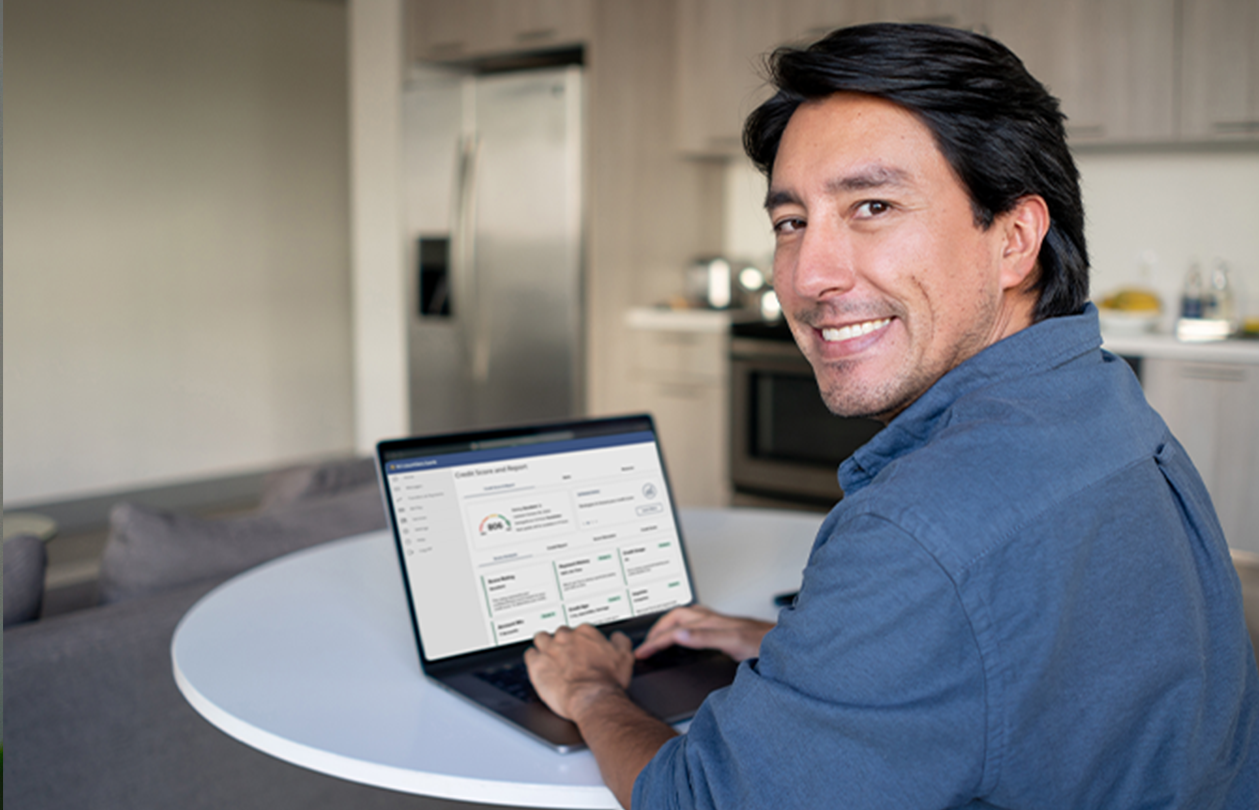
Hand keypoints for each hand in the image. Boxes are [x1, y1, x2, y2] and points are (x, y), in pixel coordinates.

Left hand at [525, 624, 634, 721]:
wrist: (593, 697)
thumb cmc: (608, 681)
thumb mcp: (625, 656)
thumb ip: (619, 641)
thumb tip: (616, 637)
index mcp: (586, 633)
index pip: (579, 630)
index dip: (580, 642)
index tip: (581, 651)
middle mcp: (566, 637)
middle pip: (559, 634)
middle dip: (562, 644)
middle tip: (566, 657)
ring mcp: (549, 649)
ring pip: (541, 638)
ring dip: (544, 646)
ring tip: (549, 658)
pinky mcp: (537, 664)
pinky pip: (529, 654)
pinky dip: (533, 659)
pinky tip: (538, 666)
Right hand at [635, 605, 773, 661]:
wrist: (788, 645)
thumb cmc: (766, 643)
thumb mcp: (733, 642)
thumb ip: (705, 637)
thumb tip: (678, 634)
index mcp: (710, 622)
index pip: (674, 629)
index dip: (656, 641)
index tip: (642, 653)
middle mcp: (714, 620)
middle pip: (676, 617)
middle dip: (657, 629)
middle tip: (645, 646)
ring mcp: (721, 625)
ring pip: (686, 618)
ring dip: (669, 626)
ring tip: (658, 638)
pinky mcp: (727, 632)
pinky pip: (696, 625)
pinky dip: (683, 630)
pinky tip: (686, 639)